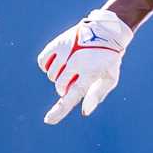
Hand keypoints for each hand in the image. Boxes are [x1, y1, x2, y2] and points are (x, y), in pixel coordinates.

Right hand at [36, 9, 132, 123]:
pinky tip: (59, 63)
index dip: (60, 110)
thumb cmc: (109, 59)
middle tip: (78, 78)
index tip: (49, 120)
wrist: (105, 31)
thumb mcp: (109, 78)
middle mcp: (75, 62)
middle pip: (59, 87)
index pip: (73, 95)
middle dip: (65, 88)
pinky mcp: (56, 43)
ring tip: (71, 68)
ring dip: (58, 77)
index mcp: (90, 73)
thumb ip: (96, 95)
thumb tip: (83, 112)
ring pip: (50, 75)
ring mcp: (64, 51)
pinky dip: (47, 66)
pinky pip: (42, 62)